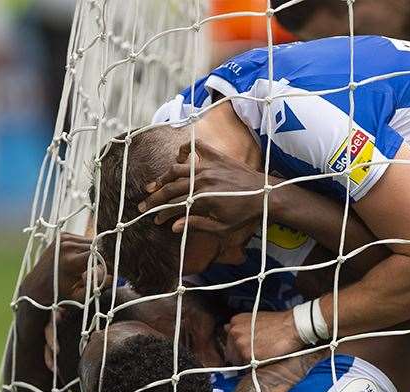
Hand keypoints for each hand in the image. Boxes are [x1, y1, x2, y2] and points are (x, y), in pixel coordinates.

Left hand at [21, 234, 108, 304]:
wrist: (37, 285)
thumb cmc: (60, 295)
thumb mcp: (80, 295)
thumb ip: (98, 285)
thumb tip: (114, 276)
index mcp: (71, 261)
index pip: (101, 254)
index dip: (110, 261)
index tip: (113, 270)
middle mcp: (67, 246)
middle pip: (98, 247)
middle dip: (103, 258)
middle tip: (103, 270)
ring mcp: (64, 239)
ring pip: (92, 242)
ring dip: (95, 252)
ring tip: (90, 266)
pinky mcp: (63, 235)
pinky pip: (84, 239)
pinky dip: (87, 248)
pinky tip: (81, 258)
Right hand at [138, 140, 268, 234]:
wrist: (266, 194)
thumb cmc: (245, 214)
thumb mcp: (222, 227)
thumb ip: (197, 225)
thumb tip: (173, 226)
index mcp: (204, 199)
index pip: (174, 205)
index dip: (161, 212)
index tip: (153, 218)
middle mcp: (203, 180)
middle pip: (171, 187)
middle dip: (155, 197)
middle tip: (144, 204)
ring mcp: (209, 166)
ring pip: (177, 168)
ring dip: (163, 177)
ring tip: (154, 185)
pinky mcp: (217, 157)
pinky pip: (196, 146)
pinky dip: (185, 149)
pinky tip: (179, 158)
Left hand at [224, 310, 304, 364]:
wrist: (292, 327)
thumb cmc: (279, 323)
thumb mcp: (256, 318)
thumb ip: (242, 326)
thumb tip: (230, 330)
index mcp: (235, 322)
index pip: (229, 340)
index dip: (238, 347)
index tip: (245, 349)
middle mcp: (234, 332)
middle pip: (230, 352)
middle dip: (241, 355)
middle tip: (255, 353)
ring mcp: (239, 344)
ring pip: (237, 361)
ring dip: (247, 361)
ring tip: (261, 355)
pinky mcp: (246, 356)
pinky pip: (245, 367)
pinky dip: (253, 366)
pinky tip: (263, 358)